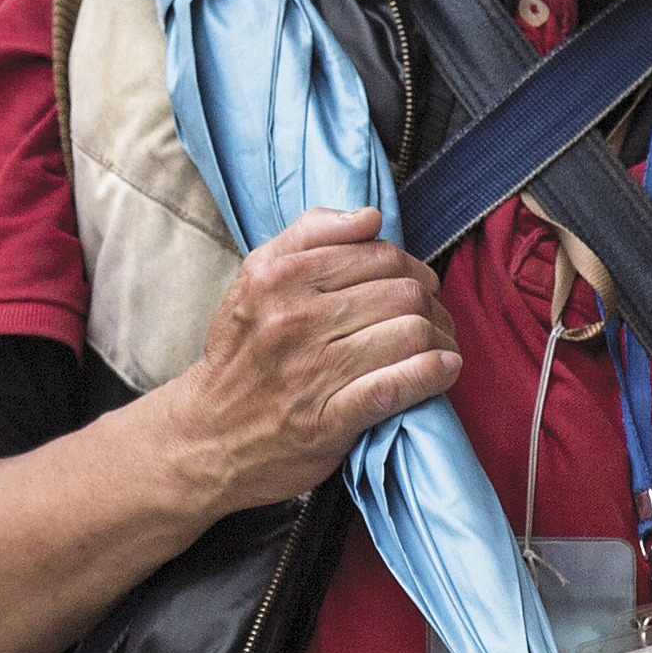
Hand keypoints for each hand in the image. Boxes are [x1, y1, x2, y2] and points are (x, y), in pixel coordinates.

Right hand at [148, 208, 462, 518]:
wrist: (207, 436)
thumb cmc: (241, 355)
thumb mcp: (254, 279)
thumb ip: (309, 234)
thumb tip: (370, 216)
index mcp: (278, 277)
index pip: (377, 254)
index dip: (410, 266)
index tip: (415, 283)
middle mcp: (295, 319)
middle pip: (401, 292)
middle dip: (431, 302)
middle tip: (433, 317)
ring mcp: (313, 370)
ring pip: (410, 333)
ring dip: (440, 338)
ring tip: (440, 345)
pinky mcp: (329, 419)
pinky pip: (399, 385)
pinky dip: (433, 373)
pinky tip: (444, 369)